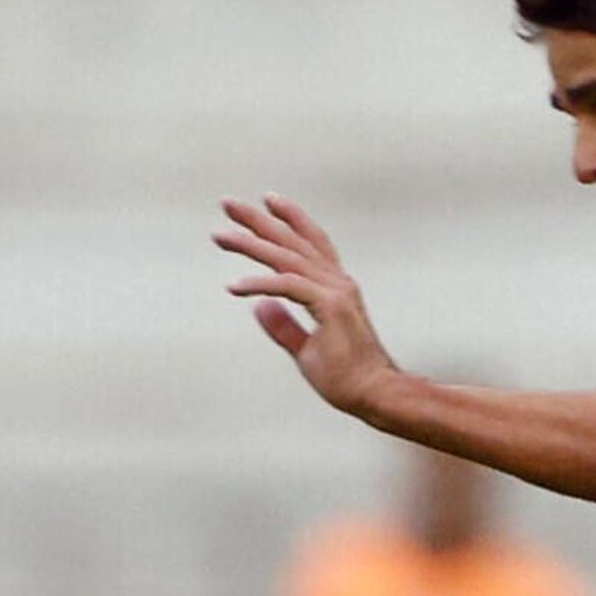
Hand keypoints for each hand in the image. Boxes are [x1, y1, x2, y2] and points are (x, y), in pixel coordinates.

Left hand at [216, 194, 398, 419]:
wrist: (375, 395)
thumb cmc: (347, 378)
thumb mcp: (306, 349)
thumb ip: (283, 326)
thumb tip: (259, 306)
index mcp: (336, 288)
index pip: (312, 243)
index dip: (291, 219)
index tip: (267, 201)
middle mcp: (338, 283)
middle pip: (294, 242)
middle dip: (260, 220)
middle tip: (227, 204)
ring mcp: (337, 293)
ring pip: (287, 258)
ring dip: (251, 244)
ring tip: (221, 236)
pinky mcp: (331, 308)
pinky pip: (288, 286)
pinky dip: (259, 283)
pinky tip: (233, 286)